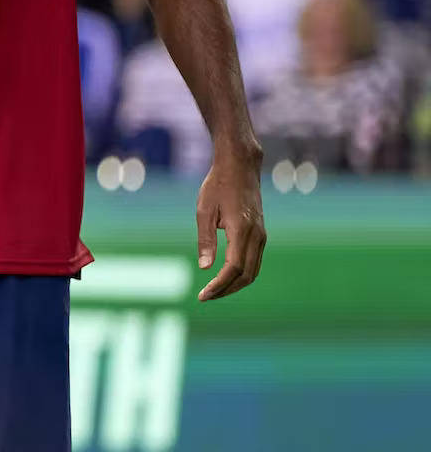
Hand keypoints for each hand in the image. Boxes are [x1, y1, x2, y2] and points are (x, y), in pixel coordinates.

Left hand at [195, 148, 266, 300]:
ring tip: (214, 291)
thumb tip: (206, 268)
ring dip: (235, 285)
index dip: (219, 285)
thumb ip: (205, 240)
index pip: (233, 268)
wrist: (240, 167)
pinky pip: (254, 262)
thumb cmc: (218, 185)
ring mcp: (262, 236)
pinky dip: (241, 274)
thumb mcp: (204, 210)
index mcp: (242, 230)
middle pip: (246, 275)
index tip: (203, 295)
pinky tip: (226, 277)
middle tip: (205, 297)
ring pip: (253, 271)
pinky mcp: (261, 234)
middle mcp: (257, 236)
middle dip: (226, 290)